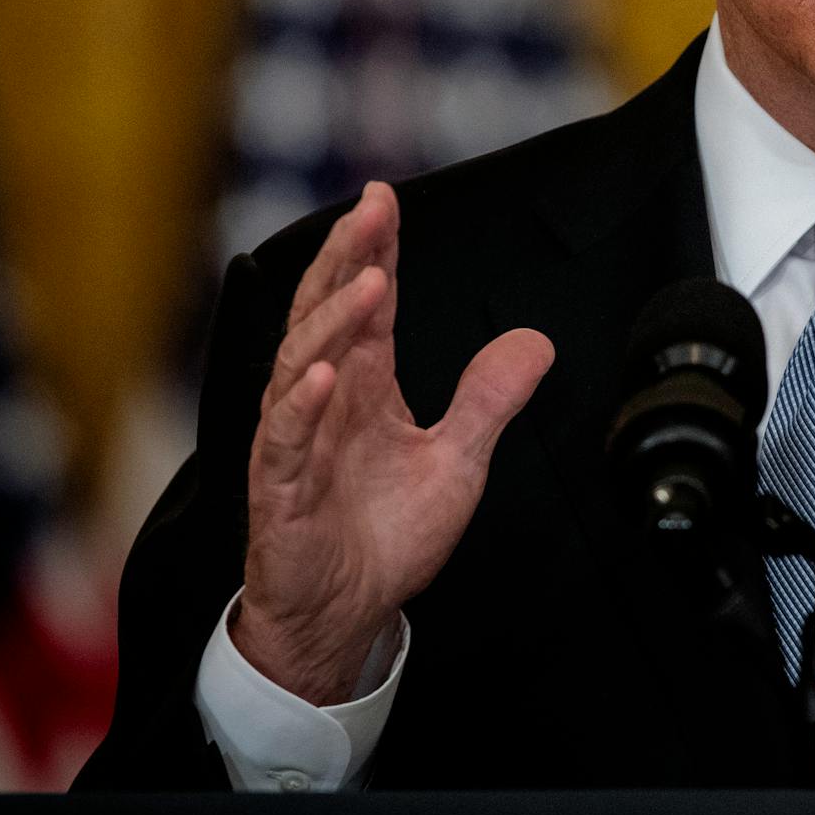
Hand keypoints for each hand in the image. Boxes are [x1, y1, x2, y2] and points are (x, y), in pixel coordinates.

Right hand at [234, 182, 554, 703]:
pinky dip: (300, 407)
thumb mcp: (458, 460)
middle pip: (326, 313)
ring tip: (364, 281)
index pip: (366, 303)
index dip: (375, 251)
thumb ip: (489, 399)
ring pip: (301, 364)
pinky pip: (283, 440)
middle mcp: (324, 402)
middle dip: (347, 259)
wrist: (347, 615)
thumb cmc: (386, 537)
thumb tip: (535, 342)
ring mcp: (296, 442)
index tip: (385, 199)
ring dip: (331, 321)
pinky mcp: (279, 491)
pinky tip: (323, 376)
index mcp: (363, 385)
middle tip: (370, 210)